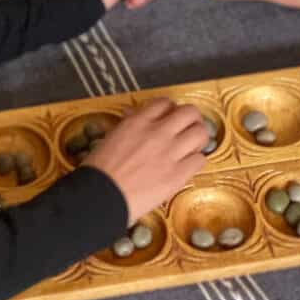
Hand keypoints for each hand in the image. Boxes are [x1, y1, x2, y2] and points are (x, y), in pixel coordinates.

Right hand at [83, 99, 207, 222]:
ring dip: (198, 138)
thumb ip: (128, 125)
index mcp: (138, 121)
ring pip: (200, 133)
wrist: (102, 197)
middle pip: (189, 112)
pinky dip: (196, 161)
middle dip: (192, 119)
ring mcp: (170, 152)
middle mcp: (157, 132)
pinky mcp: (177, 175)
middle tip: (189, 127)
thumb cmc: (100, 171)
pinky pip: (199, 160)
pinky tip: (188, 165)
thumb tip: (133, 117)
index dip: (170, 109)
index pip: (164, 102)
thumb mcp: (111, 138)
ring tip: (192, 146)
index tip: (170, 116)